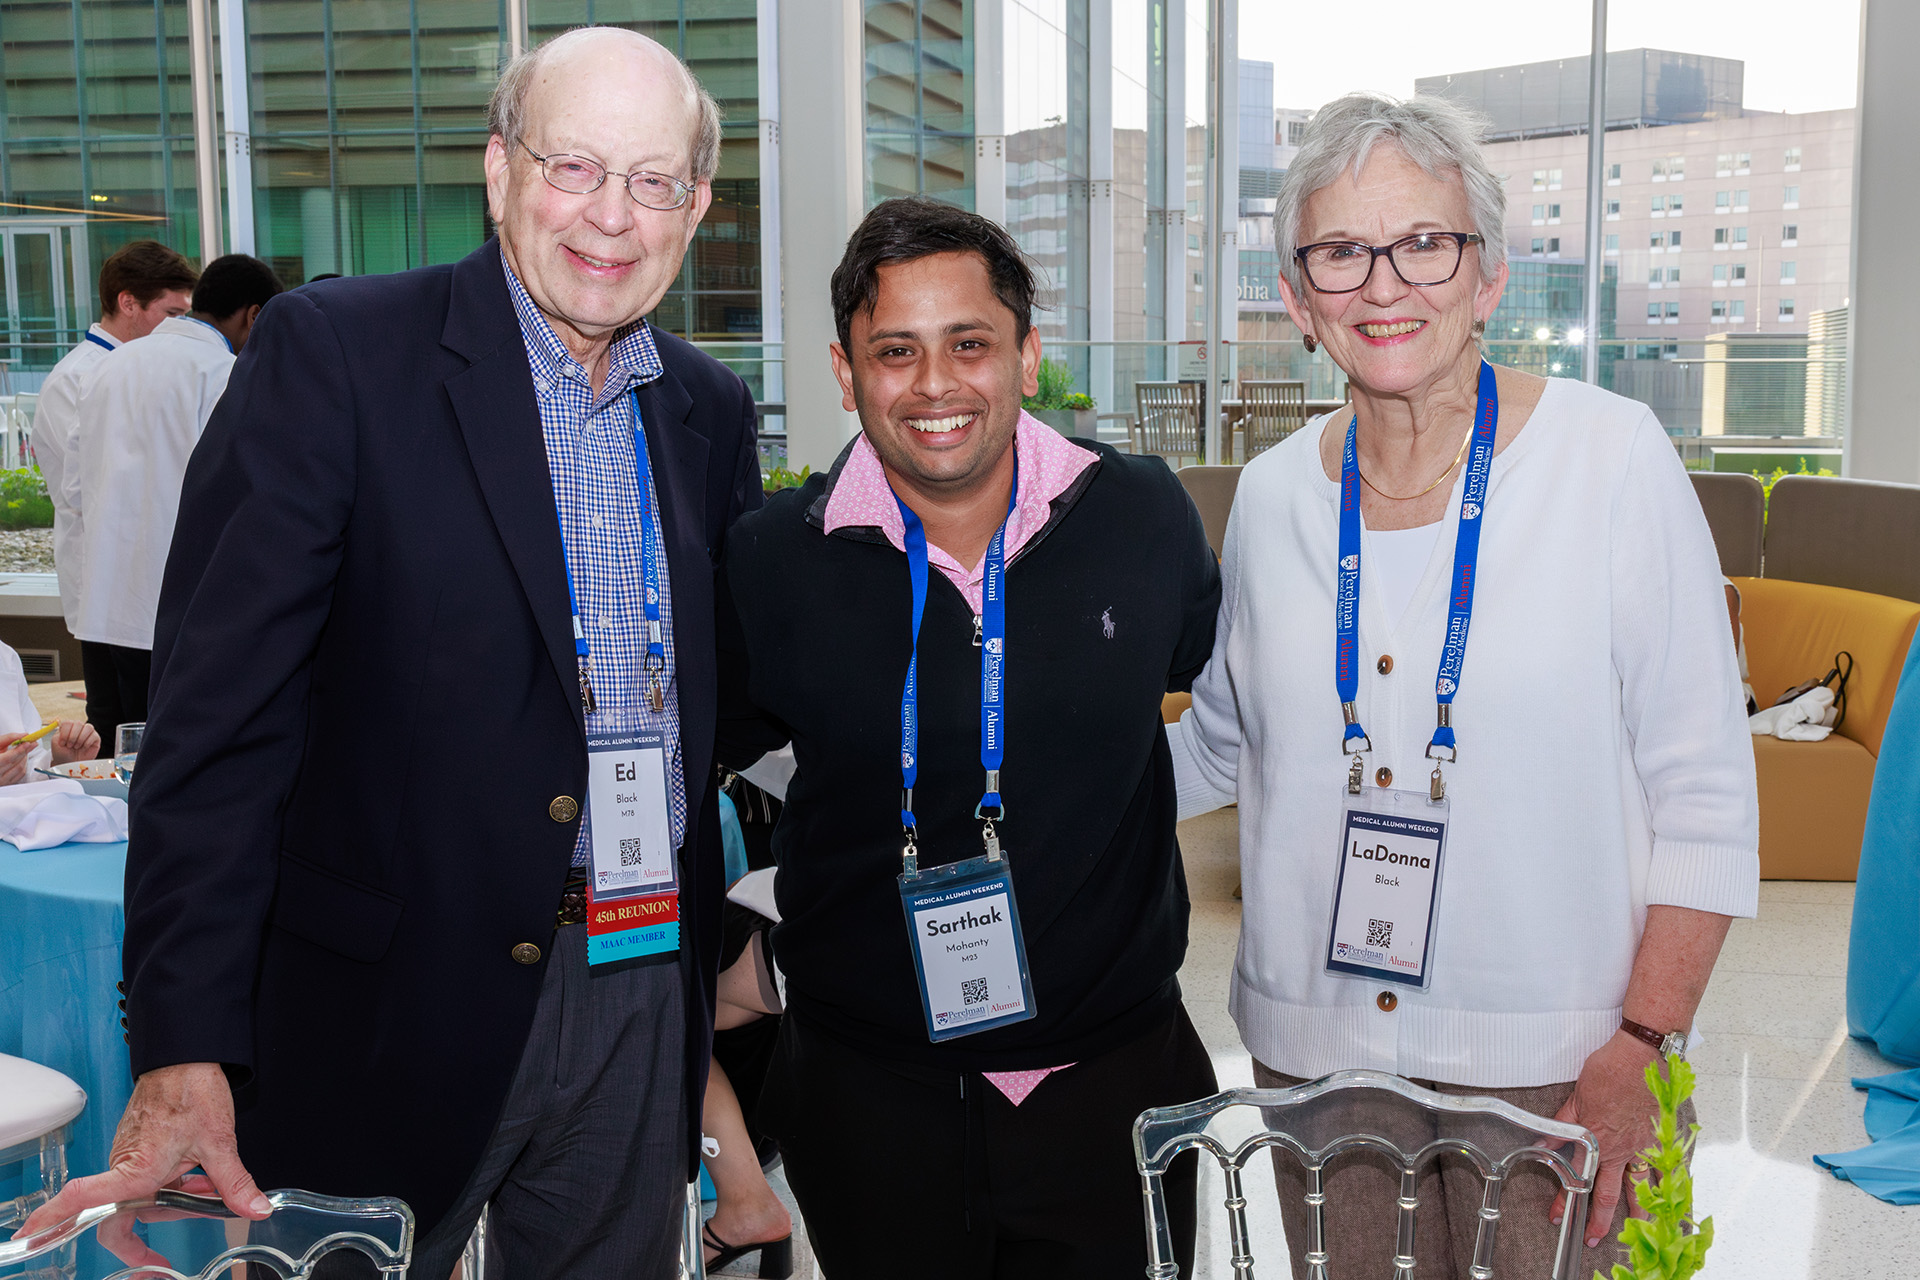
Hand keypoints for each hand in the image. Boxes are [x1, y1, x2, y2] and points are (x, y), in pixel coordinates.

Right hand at [0, 734, 29, 785]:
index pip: (7, 759)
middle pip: (15, 764)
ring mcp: (1, 781)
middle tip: (31, 743)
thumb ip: (8, 738)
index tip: (27, 742)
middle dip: (25, 752)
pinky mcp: (7, 783)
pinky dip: (24, 765)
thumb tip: (22, 735)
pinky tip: (22, 758)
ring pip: (20, 769)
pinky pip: (20, 775)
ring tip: (24, 749)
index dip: (19, 750)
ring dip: (25, 758)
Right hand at [16, 1062, 270, 1264]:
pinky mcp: (137, 1149)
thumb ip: (234, 1182)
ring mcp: (128, 1158)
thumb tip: (254, 1209)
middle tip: (172, 1246)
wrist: (187, 1055)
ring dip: (173, 1201)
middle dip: (151, 1231)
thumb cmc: (192, 1090)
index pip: (83, 1201)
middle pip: (122, 1217)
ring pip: (142, 1198)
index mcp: (135, 1168)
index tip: (31, 1238)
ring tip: (206, 1186)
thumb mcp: (219, 1142)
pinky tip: (197, 1175)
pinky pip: (148, 1180)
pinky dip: (173, 1185)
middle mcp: (124, 1166)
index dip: (53, 1221)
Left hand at [50, 720, 99, 764]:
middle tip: (70, 745)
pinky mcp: (95, 738)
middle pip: (78, 723)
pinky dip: (87, 743)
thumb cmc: (63, 754)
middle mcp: (78, 728)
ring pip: (88, 727)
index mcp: (68, 728)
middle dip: (73, 736)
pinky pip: (94, 736)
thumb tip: (63, 725)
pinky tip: (83, 748)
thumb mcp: (55, 743)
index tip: (62, 743)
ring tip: (76, 747)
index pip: (68, 722)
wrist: (69, 764)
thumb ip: (59, 732)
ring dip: (80, 739)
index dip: (65, 733)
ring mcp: (87, 733)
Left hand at [1549, 1031, 1662, 1248]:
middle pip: (1608, 1193)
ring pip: (1639, 1187)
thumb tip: (1544, 1143)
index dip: (1565, 1199)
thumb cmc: (1609, 1070)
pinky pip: (1666, 1169)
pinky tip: (1670, 1198)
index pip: (1576, 1178)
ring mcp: (1643, 1146)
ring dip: (1637, 1212)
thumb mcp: (1576, 1097)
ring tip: (1638, 1230)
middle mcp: (1620, 1150)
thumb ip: (1563, 1125)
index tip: (1558, 1215)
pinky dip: (1668, 1186)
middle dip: (1599, 1218)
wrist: (1643, 1057)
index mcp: (1596, 1140)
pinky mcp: (1661, 1138)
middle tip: (1593, 1238)